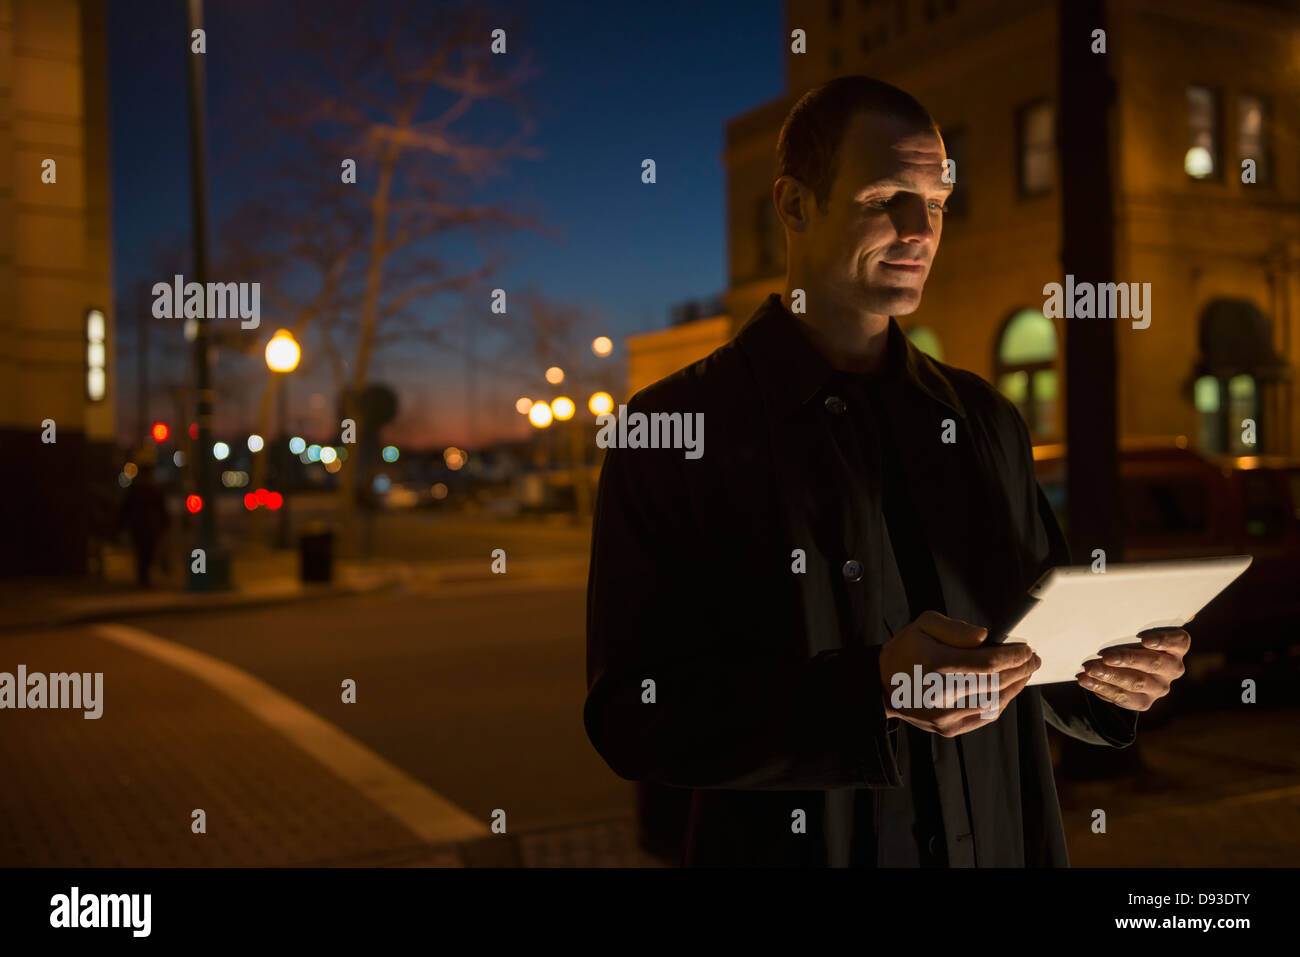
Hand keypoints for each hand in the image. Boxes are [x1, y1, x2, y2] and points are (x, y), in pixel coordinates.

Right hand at [878, 610, 1040, 736]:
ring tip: (1025, 673)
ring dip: (1016, 687)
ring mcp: (947, 715)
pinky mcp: (949, 728)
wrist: (881, 686)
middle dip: (1021, 670)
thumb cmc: (906, 651)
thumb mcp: (924, 625)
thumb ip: (956, 628)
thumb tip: (986, 638)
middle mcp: (943, 693)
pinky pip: (985, 717)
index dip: (1014, 656)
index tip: (1027, 648)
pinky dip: (1001, 703)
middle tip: (1033, 659)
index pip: (989, 662)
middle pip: (997, 683)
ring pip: (995, 703)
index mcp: (937, 664)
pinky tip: (1008, 691)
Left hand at [1076, 626, 1189, 710]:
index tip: (1144, 639)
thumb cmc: (1130, 640)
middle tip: (1105, 656)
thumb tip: (1105, 609)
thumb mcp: (1134, 630)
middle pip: (1153, 663)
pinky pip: (1124, 698)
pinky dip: (1102, 688)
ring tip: (1089, 669)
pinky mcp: (1144, 702)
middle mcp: (1173, 668)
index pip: (1177, 641)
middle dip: (1127, 659)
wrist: (1127, 669)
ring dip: (1110, 676)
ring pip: (1136, 682)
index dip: (1163, 640)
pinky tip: (1087, 681)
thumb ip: (1131, 624)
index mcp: (1176, 647)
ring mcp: (1160, 687)